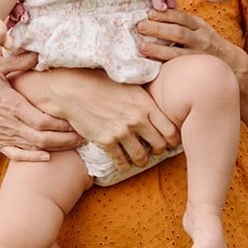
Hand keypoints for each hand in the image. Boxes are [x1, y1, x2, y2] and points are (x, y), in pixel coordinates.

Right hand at [0, 52, 82, 160]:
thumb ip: (17, 62)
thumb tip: (38, 53)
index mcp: (11, 105)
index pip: (41, 120)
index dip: (61, 124)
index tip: (76, 120)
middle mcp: (9, 124)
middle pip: (42, 138)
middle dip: (65, 139)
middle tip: (84, 135)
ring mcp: (3, 136)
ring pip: (33, 148)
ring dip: (55, 148)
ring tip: (74, 144)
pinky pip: (17, 155)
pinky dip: (32, 159)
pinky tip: (47, 158)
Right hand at [12, 67, 181, 168]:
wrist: (74, 89)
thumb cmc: (102, 83)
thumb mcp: (130, 86)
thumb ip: (146, 99)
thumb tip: (162, 105)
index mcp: (146, 104)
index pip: (170, 130)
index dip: (173, 139)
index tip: (171, 141)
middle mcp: (136, 120)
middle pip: (159, 146)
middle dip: (159, 150)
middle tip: (155, 149)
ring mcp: (121, 132)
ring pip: (141, 157)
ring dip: (142, 160)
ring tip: (140, 158)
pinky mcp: (105, 141)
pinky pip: (120, 162)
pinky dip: (124, 165)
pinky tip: (124, 162)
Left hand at [136, 8, 225, 63]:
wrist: (231, 62)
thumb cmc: (208, 42)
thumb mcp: (200, 28)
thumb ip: (183, 22)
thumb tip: (158, 9)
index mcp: (200, 25)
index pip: (182, 18)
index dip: (166, 15)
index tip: (150, 12)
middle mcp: (200, 39)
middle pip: (178, 33)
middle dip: (158, 29)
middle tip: (140, 26)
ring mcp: (198, 55)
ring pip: (176, 52)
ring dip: (157, 49)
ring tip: (142, 47)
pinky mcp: (195, 69)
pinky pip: (177, 67)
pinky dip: (164, 64)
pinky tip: (151, 63)